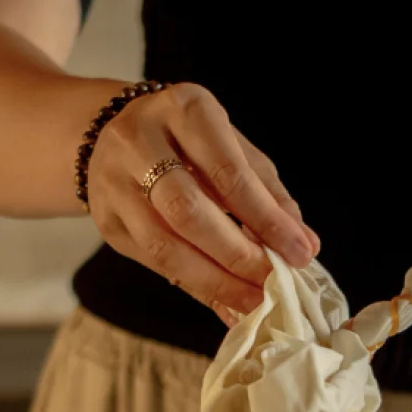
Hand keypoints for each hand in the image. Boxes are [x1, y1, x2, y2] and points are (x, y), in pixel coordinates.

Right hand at [85, 83, 319, 318]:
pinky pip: (152, 263)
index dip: (265, 218)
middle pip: (188, 211)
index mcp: (182, 110)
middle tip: (274, 283)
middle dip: (237, 255)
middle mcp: (138, 140)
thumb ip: (268, 193)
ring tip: (253, 301)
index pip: (227, 172)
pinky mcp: (106, 221)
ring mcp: (114, 183)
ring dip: (214, 281)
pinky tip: (225, 301)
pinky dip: (194, 287)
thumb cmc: (188, 141)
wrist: (111, 135)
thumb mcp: (233, 148)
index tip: (300, 253)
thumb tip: (305, 244)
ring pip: (163, 245)